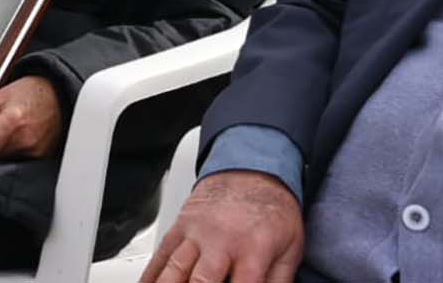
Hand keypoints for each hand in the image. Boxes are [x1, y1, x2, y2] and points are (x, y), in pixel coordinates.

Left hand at [0, 75, 64, 158]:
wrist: (58, 94)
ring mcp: (34, 150)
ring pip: (2, 156)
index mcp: (12, 122)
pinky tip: (14, 134)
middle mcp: (24, 139)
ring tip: (3, 126)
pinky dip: (8, 149)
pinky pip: (16, 157)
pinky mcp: (40, 155)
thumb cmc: (32, 92)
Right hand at [140, 170, 303, 282]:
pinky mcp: (179, 228)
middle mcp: (220, 241)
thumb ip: (280, 281)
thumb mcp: (291, 247)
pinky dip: (151, 274)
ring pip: (174, 268)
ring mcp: (195, 233)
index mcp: (253, 248)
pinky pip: (160, 255)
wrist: (250, 169)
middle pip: (201, 280)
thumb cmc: (272, 210)